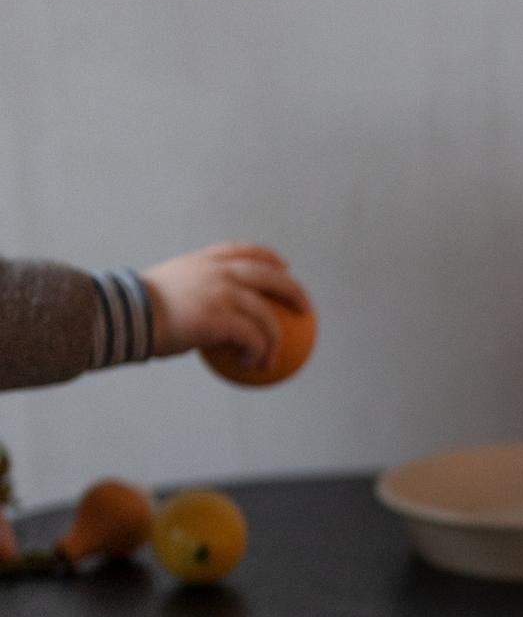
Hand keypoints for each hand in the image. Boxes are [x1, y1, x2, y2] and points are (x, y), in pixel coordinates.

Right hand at [142, 244, 310, 368]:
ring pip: (267, 316)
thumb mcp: (166, 288)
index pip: (245, 251)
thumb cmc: (137, 310)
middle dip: (295, 292)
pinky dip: (257, 354)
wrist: (122, 315)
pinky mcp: (221, 317)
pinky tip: (253, 365)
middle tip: (305, 311)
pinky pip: (254, 338)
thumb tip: (206, 315)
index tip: (284, 267)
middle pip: (271, 277)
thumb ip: (192, 291)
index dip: (269, 257)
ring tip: (272, 360)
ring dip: (275, 342)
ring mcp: (221, 292)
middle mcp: (218, 271)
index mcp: (204, 260)